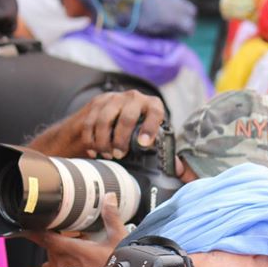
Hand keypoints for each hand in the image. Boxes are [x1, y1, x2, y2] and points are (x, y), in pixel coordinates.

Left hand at [24, 193, 128, 266]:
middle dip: (55, 237)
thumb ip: (111, 216)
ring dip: (58, 250)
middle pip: (48, 244)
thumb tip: (109, 198)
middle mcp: (63, 261)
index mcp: (72, 249)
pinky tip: (74, 260)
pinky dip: (61, 262)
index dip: (35, 230)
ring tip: (73, 248)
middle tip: (69, 233)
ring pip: (51, 256)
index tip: (29, 223)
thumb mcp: (117, 239)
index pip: (45, 237)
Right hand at [28, 90, 165, 158]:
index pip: (154, 111)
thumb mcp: (151, 135)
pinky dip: (90, 140)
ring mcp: (113, 98)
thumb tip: (178, 169)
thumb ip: (162, 149)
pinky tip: (94, 151)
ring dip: (103, 141)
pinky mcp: (96, 103)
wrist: (114, 110)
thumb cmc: (138, 128)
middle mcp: (133, 97)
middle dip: (121, 139)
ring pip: (104, 120)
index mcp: (151, 104)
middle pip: (127, 117)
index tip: (144, 144)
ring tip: (106, 155)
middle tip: (119, 155)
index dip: (150, 127)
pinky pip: (90, 123)